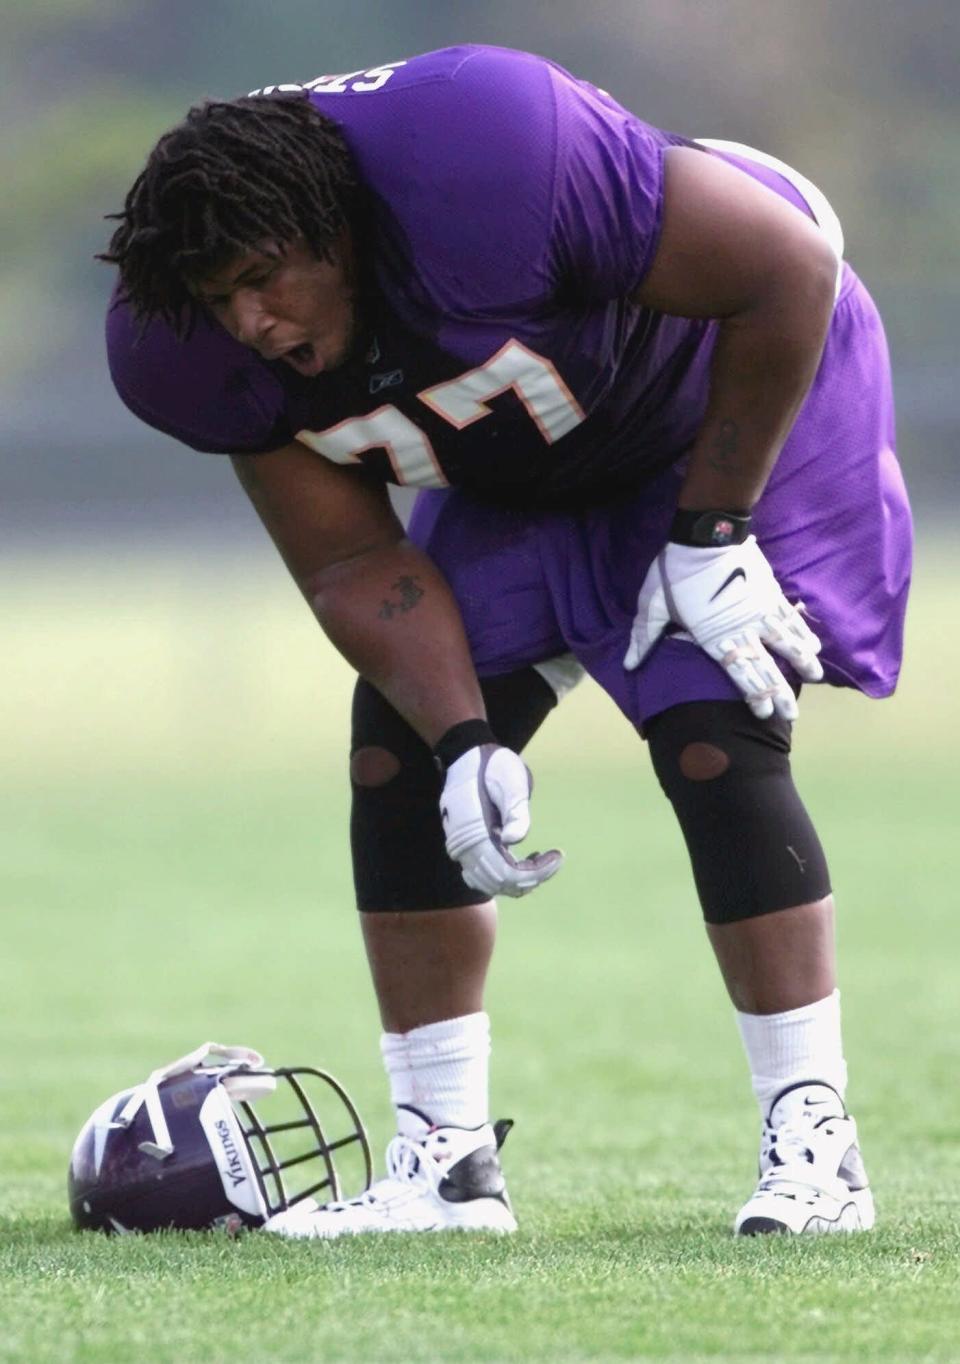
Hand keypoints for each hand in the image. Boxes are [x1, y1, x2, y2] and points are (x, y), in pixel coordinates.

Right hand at [440, 744, 563, 897]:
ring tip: (543, 859)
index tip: (557, 857)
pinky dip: (505, 876)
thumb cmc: (494, 766)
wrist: (467, 756)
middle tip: (554, 858)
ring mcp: (461, 850)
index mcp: (474, 833)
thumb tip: (515, 839)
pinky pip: (484, 876)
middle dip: (532, 877)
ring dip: (520, 879)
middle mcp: (463, 848)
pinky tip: (524, 860)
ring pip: (492, 883)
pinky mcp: (465, 849)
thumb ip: (515, 811)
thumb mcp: (511, 781)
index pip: (507, 873)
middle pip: (500, 882)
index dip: (536, 873)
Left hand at [624, 536, 822, 720]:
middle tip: (792, 714)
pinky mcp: (771, 593)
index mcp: (714, 637)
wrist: (707, 534)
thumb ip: (644, 637)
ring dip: (802, 661)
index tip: (765, 715)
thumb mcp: (653, 604)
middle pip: (767, 667)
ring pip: (787, 642)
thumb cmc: (676, 570)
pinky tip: (815, 645)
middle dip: (780, 693)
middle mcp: (743, 629)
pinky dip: (803, 632)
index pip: (739, 675)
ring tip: (815, 677)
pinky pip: (791, 618)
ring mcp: (761, 611)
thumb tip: (629, 666)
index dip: (754, 697)